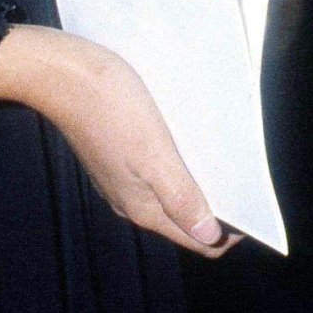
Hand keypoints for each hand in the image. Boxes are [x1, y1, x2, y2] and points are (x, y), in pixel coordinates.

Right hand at [0, 26, 240, 255]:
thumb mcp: (153, 152)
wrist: (60, 73)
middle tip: (242, 180)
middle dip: (215, 210)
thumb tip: (209, 236)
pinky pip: (155, 173)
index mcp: (142, 206)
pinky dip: (177, 166)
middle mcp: (130, 200)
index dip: (227, 233)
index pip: (195, 240)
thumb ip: (180, 196)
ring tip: (220, 161)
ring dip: (196, 186)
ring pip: (169, 196)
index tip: (252, 209)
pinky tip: (187, 144)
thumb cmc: (109, 107)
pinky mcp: (113, 153)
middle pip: (182, 220)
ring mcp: (119, 177)